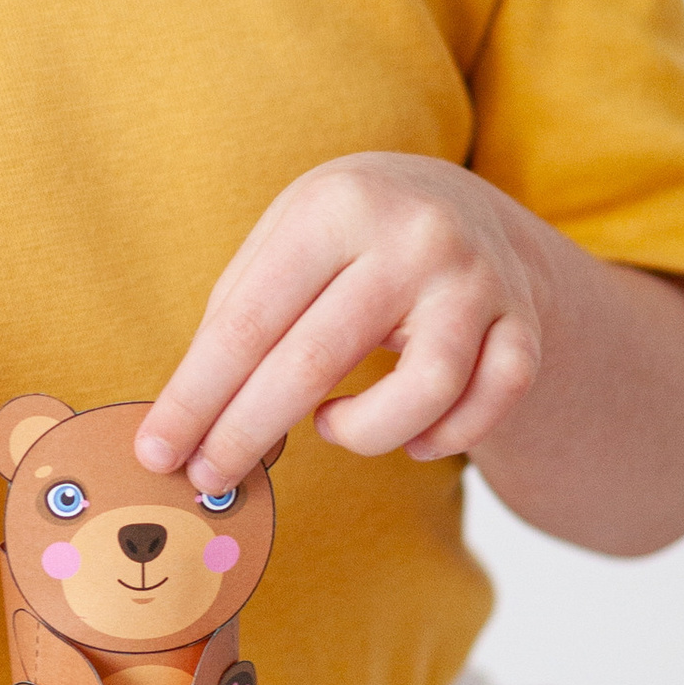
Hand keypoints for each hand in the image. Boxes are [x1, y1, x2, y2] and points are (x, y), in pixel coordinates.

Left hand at [136, 155, 549, 492]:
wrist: (466, 207)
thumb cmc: (347, 239)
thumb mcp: (285, 241)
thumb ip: (238, 322)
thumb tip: (198, 429)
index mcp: (335, 208)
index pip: (249, 322)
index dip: (197, 397)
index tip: (159, 452)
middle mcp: (412, 236)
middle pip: (315, 362)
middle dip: (247, 433)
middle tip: (209, 478)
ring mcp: (477, 281)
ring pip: (421, 394)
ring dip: (362, 434)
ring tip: (332, 425)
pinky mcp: (524, 324)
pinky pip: (487, 407)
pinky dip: (443, 437)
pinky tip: (411, 436)